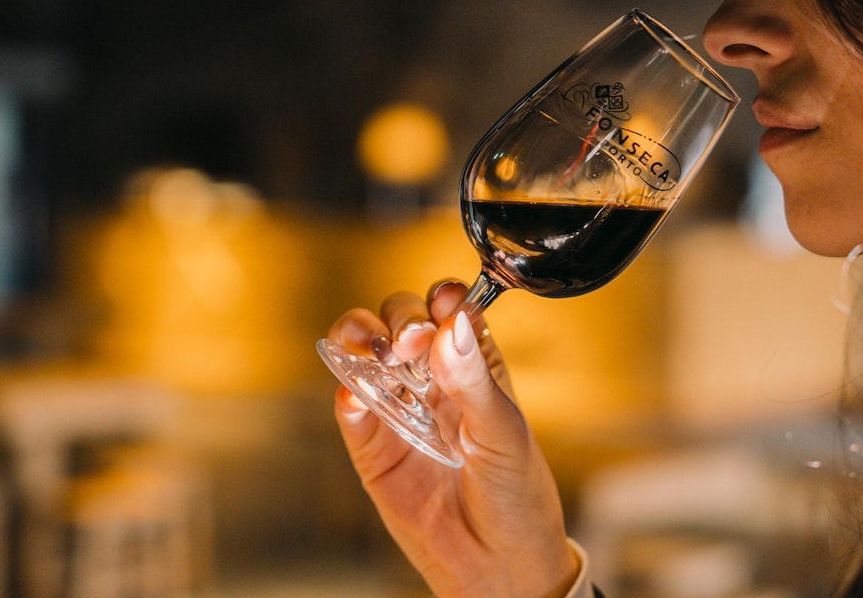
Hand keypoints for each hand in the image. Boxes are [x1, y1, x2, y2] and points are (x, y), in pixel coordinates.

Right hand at [328, 279, 578, 597]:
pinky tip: (357, 397)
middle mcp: (434, 379)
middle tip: (409, 340)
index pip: (450, 310)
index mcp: (475, 366)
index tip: (442, 303)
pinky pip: (349, 406)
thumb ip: (474, 380)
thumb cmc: (515, 495)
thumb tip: (450, 327)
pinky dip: (346, 392)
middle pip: (400, 320)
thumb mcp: (504, 432)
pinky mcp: (372, 444)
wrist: (496, 564)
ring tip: (375, 352)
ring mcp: (399, 408)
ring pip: (365, 351)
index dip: (442, 299)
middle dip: (400, 318)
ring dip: (361, 338)